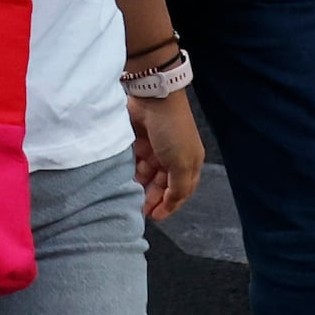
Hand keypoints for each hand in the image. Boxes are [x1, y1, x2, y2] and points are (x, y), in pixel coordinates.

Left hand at [128, 79, 206, 223]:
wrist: (153, 98)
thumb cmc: (172, 129)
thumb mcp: (182, 163)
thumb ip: (178, 188)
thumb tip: (169, 204)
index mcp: (190, 163)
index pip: (180, 192)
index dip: (168, 206)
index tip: (154, 216)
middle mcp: (173, 158)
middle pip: (161, 186)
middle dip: (151, 198)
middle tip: (139, 209)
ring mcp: (156, 150)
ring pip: (146, 176)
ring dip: (140, 185)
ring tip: (129, 193)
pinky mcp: (140, 142)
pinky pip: (134, 163)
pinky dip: (131, 171)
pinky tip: (123, 178)